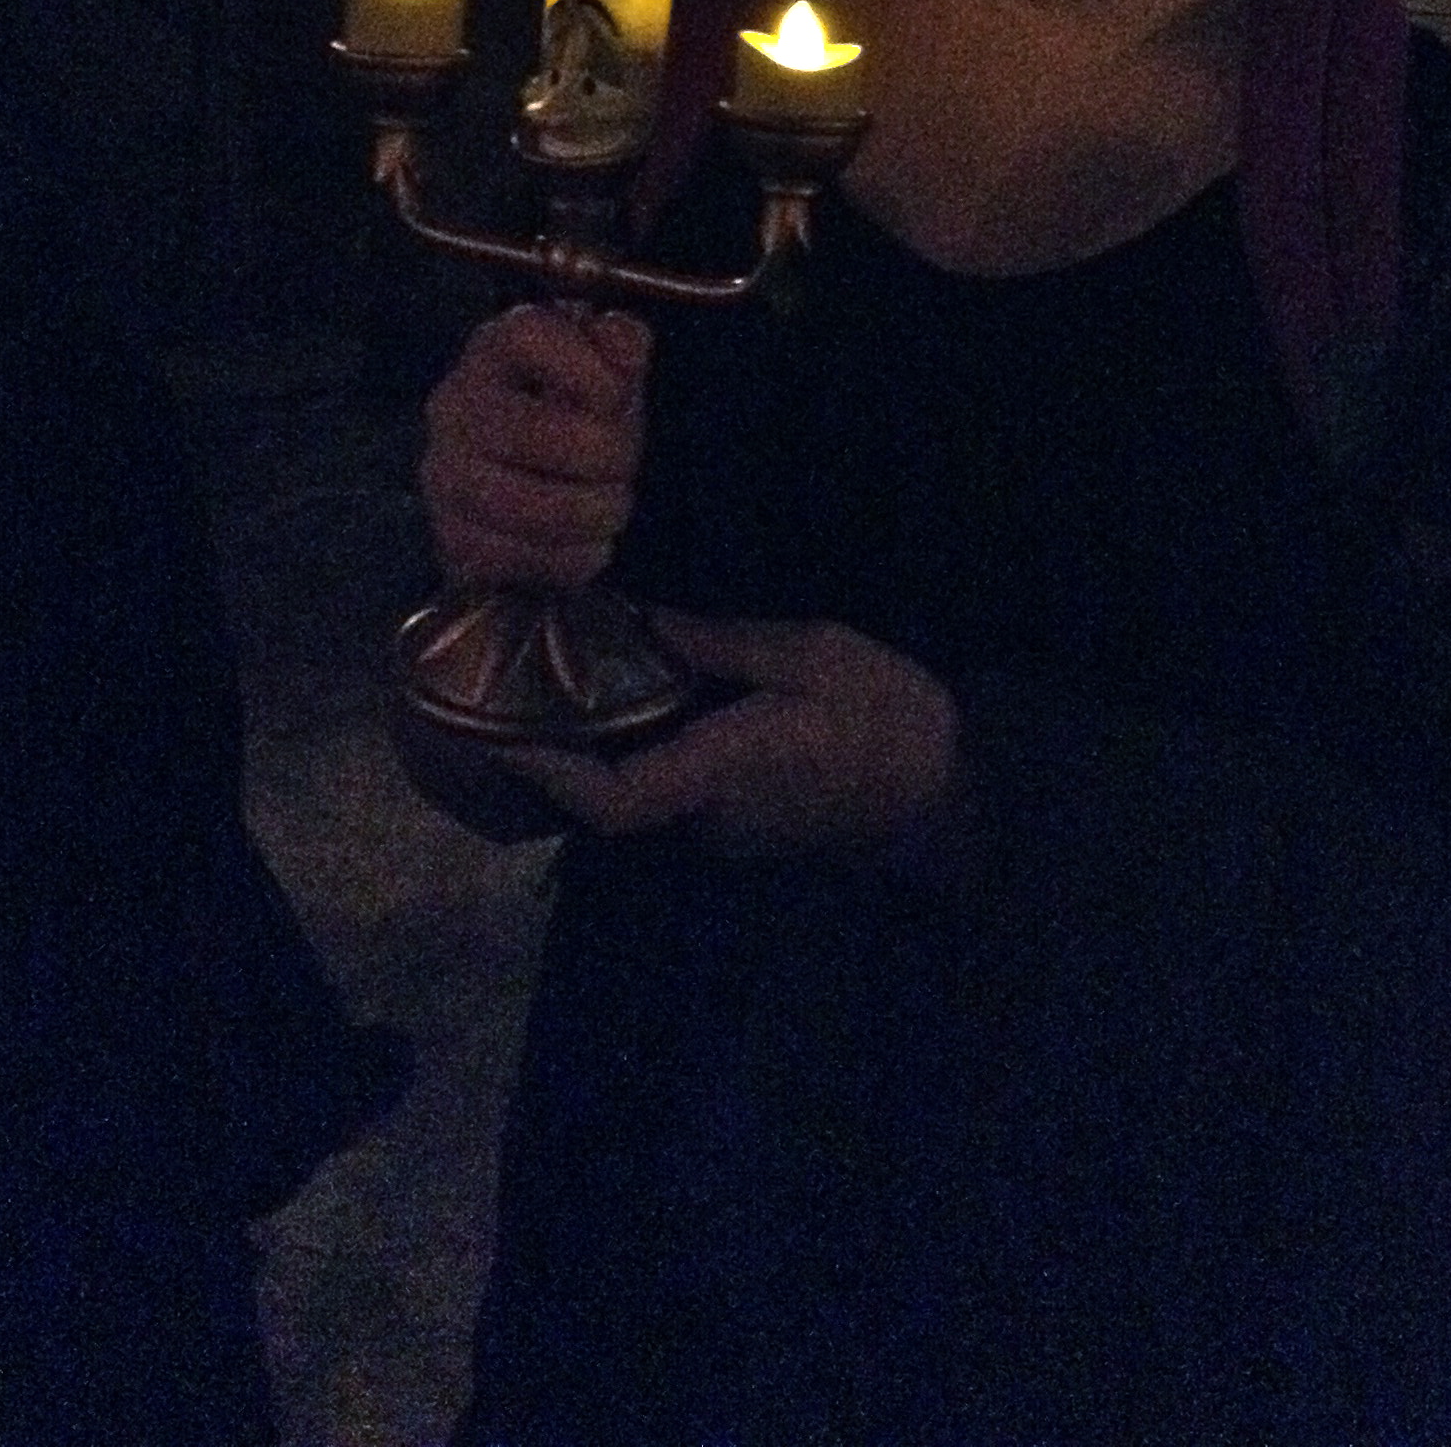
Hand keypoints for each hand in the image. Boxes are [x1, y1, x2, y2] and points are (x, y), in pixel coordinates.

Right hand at [420, 304, 650, 594]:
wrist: (534, 483)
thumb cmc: (575, 413)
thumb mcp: (607, 369)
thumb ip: (622, 345)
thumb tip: (623, 347)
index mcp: (494, 349)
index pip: (526, 334)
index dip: (586, 368)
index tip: (616, 398)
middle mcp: (454, 406)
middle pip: (531, 430)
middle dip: (603, 456)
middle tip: (625, 467)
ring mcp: (444, 474)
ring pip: (521, 504)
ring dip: (589, 513)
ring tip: (612, 508)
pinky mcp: (450, 537)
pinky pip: (511, 557)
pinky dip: (567, 559)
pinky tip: (588, 545)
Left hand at [495, 606, 959, 857]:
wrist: (950, 791)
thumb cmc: (885, 715)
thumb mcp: (810, 654)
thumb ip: (722, 644)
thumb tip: (640, 622)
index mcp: (723, 773)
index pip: (614, 801)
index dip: (551, 776)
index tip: (500, 733)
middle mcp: (707, 818)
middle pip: (605, 801)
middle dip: (553, 751)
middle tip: (506, 684)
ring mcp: (720, 830)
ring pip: (632, 793)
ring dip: (589, 748)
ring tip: (547, 677)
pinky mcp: (733, 823)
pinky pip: (661, 788)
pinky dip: (627, 749)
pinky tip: (614, 695)